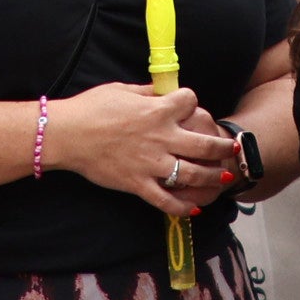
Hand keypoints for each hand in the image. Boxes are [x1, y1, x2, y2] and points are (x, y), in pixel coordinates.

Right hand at [46, 79, 242, 211]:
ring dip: (212, 177)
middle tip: (233, 149)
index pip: (191, 102)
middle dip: (223, 146)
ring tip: (222, 178)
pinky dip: (181, 207)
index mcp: (157, 110)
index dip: (192, 101)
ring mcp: (151, 163)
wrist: (66, 134)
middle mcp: (161, 137)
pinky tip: (193, 209)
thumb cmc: (90, 108)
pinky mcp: (138, 184)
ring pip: (193, 174)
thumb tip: (160, 90)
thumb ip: (146, 92)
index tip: (190, 105)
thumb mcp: (121, 90)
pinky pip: (166, 201)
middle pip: (205, 143)